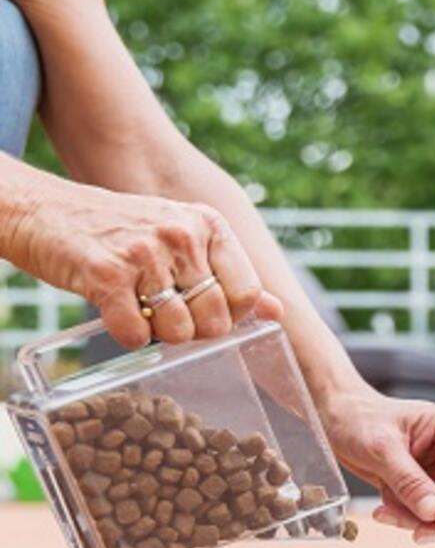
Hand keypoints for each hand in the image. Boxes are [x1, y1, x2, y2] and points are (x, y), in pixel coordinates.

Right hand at [5, 183, 281, 346]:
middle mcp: (182, 234)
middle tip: (164, 312)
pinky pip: (136, 334)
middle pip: (216, 318)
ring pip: (179, 330)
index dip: (230, 316)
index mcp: (208, 225)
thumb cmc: (119, 232)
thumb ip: (228, 275)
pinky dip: (127, 336)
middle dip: (193, 330)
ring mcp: (145, 252)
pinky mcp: (107, 274)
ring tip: (138, 307)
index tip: (204, 312)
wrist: (44, 211)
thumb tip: (278, 311)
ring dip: (158, 333)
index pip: (247, 292)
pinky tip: (116, 313)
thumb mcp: (181, 240)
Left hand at [319, 385, 434, 541]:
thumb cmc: (360, 418)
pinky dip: (411, 521)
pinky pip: (434, 518)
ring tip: (388, 511)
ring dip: (424, 523)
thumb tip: (434, 512)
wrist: (340, 421)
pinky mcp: (433, 489)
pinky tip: (387, 510)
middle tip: (418, 532)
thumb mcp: (380, 447)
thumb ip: (408, 481)